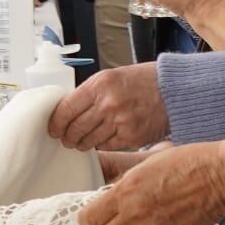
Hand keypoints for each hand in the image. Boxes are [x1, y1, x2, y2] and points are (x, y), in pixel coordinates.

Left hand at [48, 63, 167, 150]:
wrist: (171, 90)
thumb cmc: (139, 81)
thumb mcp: (109, 77)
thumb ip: (88, 93)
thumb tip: (66, 111)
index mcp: (99, 85)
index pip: (66, 109)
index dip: (56, 123)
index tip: (53, 128)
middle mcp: (108, 104)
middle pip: (75, 128)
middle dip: (67, 137)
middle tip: (66, 139)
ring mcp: (120, 122)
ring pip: (89, 141)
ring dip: (82, 143)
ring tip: (80, 142)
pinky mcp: (131, 137)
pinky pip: (106, 146)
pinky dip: (100, 145)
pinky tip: (101, 140)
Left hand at [79, 141, 224, 224]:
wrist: (219, 178)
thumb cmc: (186, 163)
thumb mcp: (145, 164)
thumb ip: (124, 183)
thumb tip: (109, 194)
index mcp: (124, 192)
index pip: (89, 218)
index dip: (88, 218)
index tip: (92, 216)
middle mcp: (134, 216)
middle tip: (111, 223)